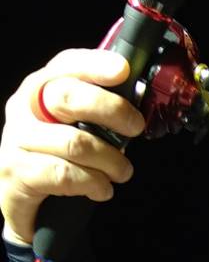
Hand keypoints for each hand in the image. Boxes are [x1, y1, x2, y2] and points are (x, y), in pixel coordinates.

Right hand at [0, 50, 144, 243]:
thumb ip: (97, 112)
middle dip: (111, 110)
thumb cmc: (54, 156)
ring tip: (122, 171)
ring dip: (110, 160)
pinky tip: (102, 189)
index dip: (94, 64)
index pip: (65, 65)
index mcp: (41, 89)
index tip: (122, 70)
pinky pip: (65, 174)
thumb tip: (138, 109)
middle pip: (66, 97)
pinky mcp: (17, 172)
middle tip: (135, 127)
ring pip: (74, 143)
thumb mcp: (73, 125)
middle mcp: (25, 109)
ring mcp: (17, 140)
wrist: (18, 197)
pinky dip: (93, 183)